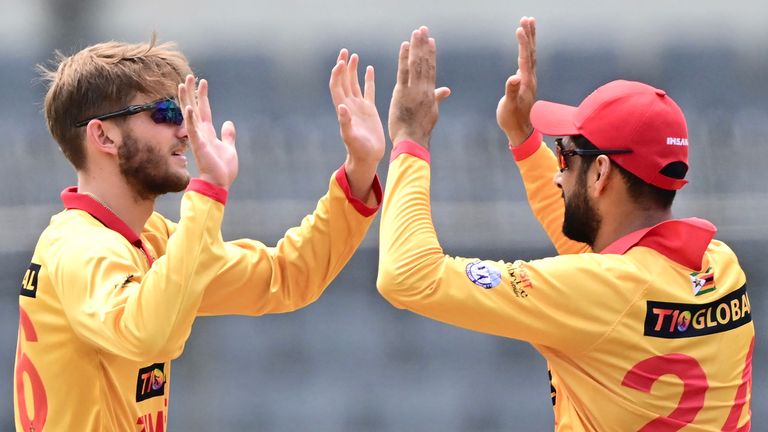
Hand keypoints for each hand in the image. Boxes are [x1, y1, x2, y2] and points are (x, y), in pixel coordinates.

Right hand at [178, 74, 237, 188]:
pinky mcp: (199, 145)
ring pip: (190, 115)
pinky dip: (190, 119)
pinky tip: (189, 107)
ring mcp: (198, 138)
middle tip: (189, 77)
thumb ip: (228, 135)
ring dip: (187, 100)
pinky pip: (193, 130)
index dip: (203, 96)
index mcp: (208, 133)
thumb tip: (229, 123)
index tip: (202, 81)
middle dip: (191, 92)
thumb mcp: (229, 148)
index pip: (204, 110)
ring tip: (183, 85)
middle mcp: (201, 133)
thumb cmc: (223, 169)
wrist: (220, 183)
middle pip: (194, 108)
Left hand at [329, 49, 384, 202]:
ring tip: (353, 56)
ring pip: (354, 83)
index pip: (337, 87)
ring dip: (352, 70)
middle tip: (344, 51)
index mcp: (344, 110)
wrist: (367, 157)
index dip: (337, 75)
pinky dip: (368, 79)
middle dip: (343, 66)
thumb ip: (345, 122)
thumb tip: (341, 107)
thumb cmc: (358, 149)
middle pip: (343, 81)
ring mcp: (359, 107)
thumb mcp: (351, 137)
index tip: (340, 62)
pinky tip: (369, 69)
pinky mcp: (369, 110)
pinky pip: (368, 91)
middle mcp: (349, 105)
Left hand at [388, 26, 450, 149]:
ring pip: (416, 64)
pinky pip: (404, 72)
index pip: (431, 69)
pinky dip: (405, 58)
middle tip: (423, 29)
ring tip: (417, 32)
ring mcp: (414, 90)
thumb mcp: (432, 113)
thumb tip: (447, 90)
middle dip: (424, 45)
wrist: (412, 141)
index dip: (431, 54)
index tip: (431, 40)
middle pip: (425, 63)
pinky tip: (405, 45)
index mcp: (430, 93)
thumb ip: (437, 98)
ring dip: (417, 46)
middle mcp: (424, 89)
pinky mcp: (402, 93)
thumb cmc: (420, 130)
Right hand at [496, 16, 536, 146]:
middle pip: (531, 52)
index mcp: (525, 82)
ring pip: (531, 55)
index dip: (523, 43)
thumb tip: (513, 78)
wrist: (521, 131)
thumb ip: (511, 92)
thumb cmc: (512, 120)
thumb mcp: (509, 106)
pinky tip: (525, 47)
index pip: (525, 58)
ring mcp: (529, 80)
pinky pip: (528, 61)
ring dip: (530, 40)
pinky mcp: (526, 83)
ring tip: (528, 25)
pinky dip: (527, 50)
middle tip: (528, 18)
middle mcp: (530, 78)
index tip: (520, 28)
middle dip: (529, 35)